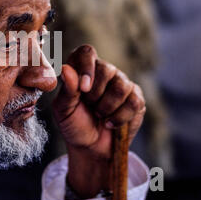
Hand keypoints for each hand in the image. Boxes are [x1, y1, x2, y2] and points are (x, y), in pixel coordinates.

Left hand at [52, 45, 145, 197]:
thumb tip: (66, 69)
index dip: (87, 67)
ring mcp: (121, 83)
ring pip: (121, 86)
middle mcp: (103, 72)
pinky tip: (110, 123)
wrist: (90, 147)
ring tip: (99, 115)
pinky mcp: (136, 98)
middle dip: (95, 95)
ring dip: (107, 107)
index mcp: (81, 69)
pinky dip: (119, 117)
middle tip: (89, 107)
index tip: (84, 89)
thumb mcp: (64, 110)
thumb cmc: (73, 124)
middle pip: (106, 69)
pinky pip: (133, 102)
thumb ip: (67, 90)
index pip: (86, 52)